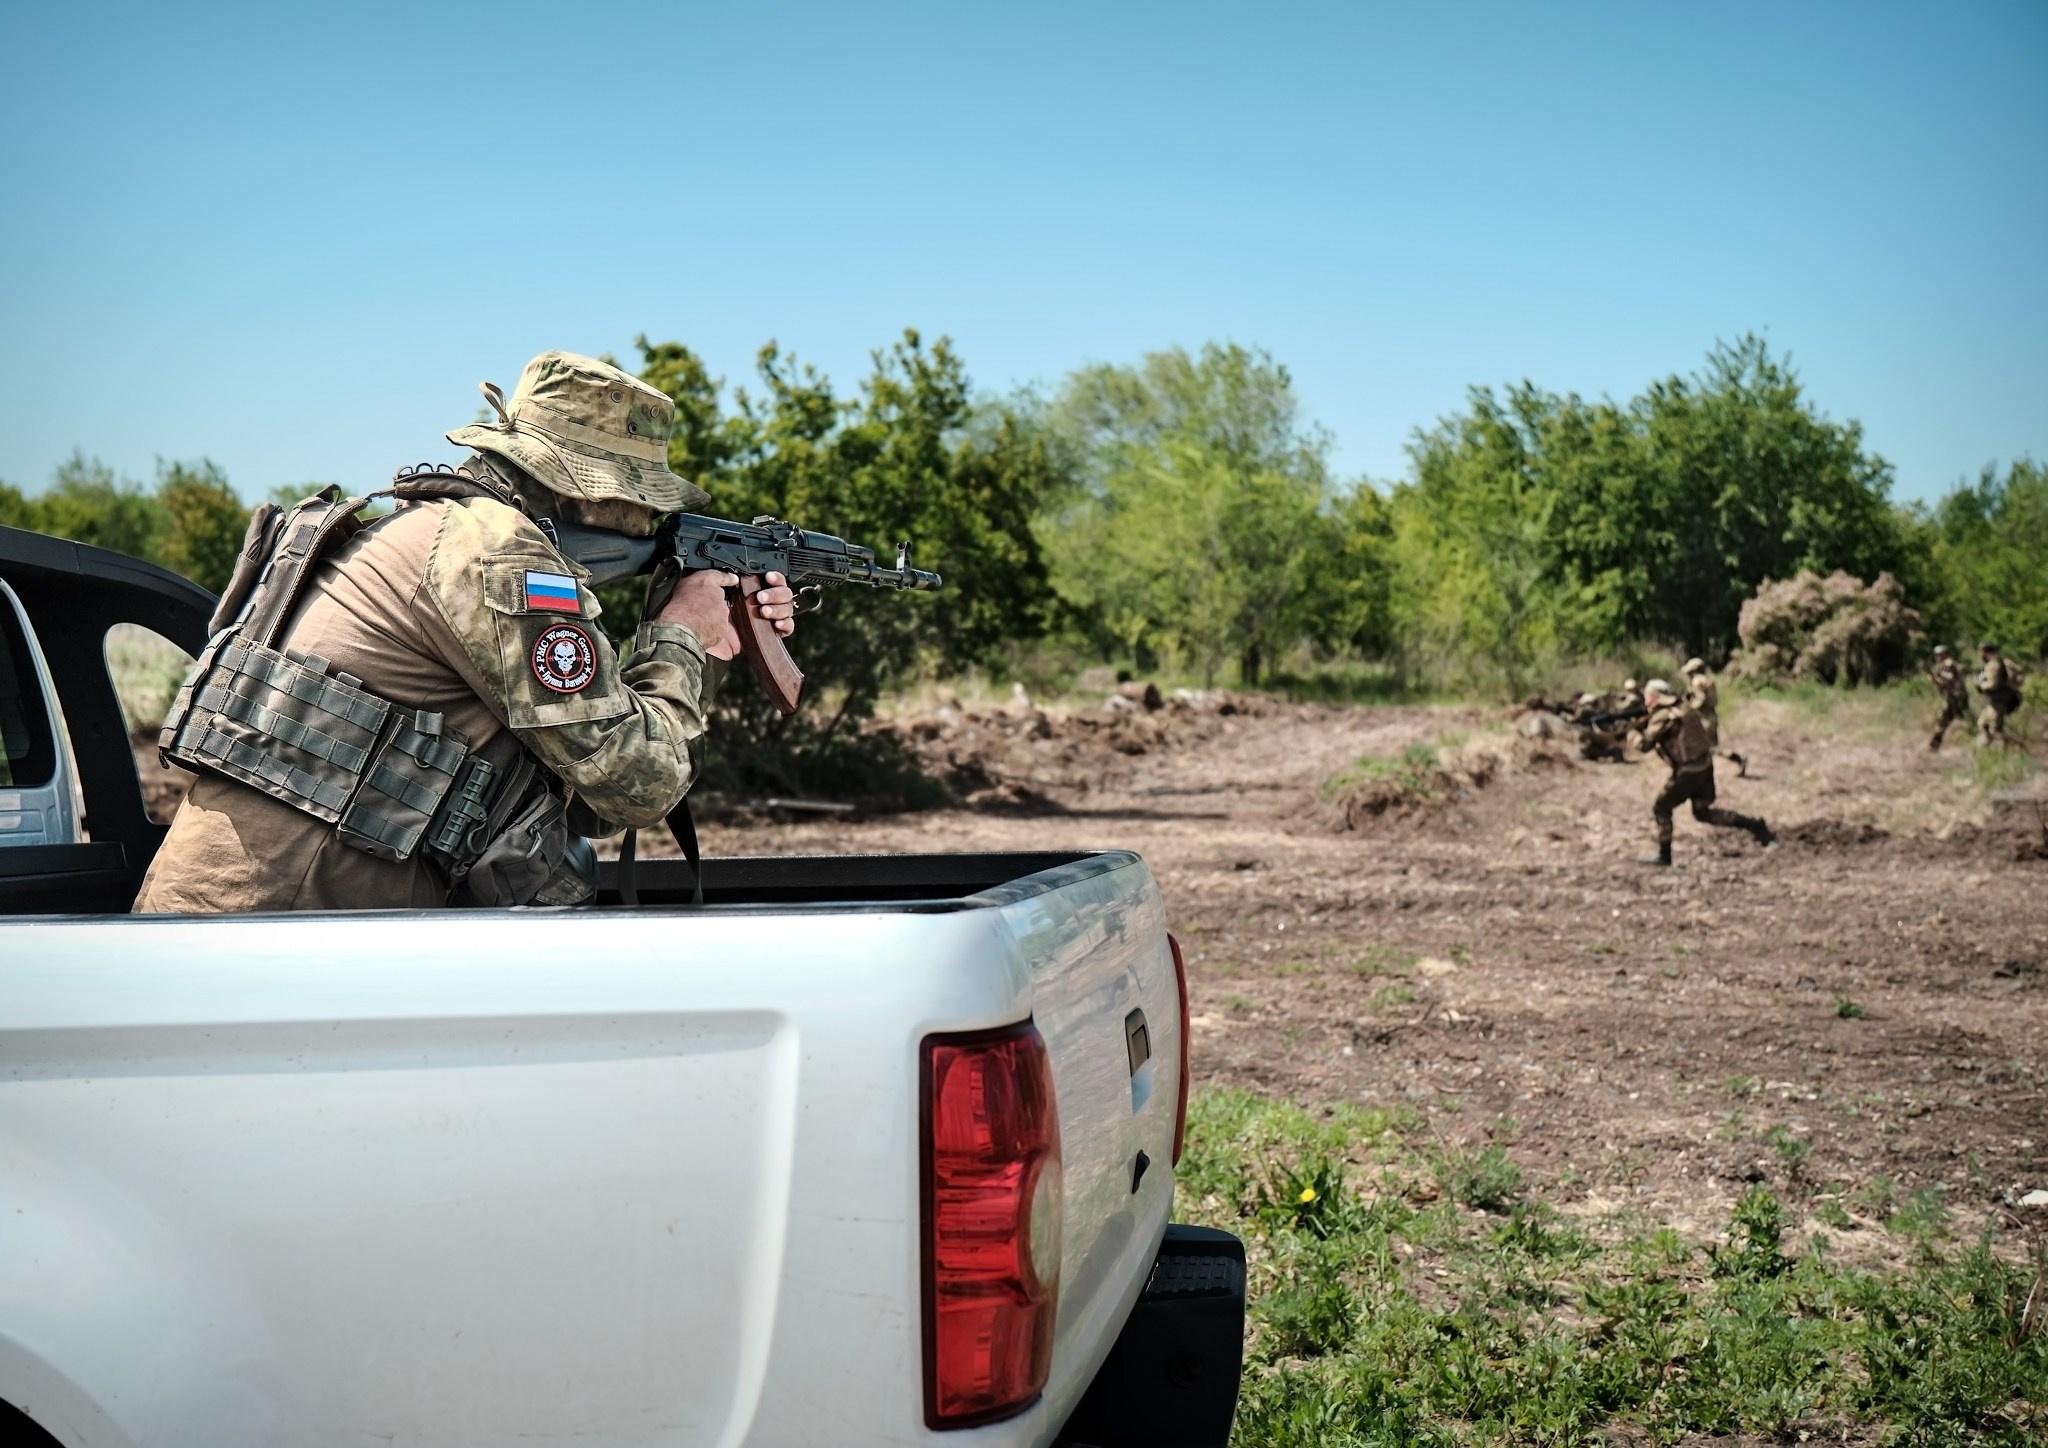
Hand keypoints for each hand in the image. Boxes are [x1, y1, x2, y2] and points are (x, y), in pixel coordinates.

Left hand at [654, 570, 798, 661]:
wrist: (692, 638)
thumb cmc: (695, 609)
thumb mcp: (705, 581)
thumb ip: (722, 576)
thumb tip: (734, 576)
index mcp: (735, 589)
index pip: (764, 579)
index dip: (771, 578)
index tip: (768, 578)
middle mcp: (747, 603)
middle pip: (778, 593)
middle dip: (776, 594)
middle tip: (761, 598)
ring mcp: (755, 620)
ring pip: (783, 610)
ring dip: (780, 608)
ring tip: (766, 612)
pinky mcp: (760, 637)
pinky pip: (783, 630)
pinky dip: (786, 625)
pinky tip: (778, 624)